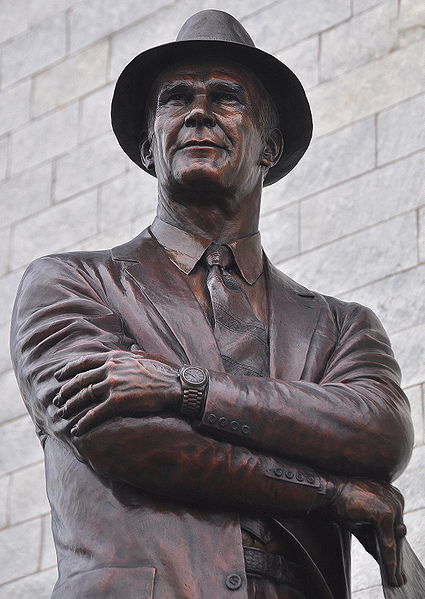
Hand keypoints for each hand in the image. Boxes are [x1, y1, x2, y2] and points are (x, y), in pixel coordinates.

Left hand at [53, 351, 180, 435]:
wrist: (175, 385)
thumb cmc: (163, 372)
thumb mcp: (144, 356)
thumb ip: (132, 353)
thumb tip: (131, 347)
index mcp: (114, 357)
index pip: (84, 362)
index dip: (68, 370)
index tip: (58, 376)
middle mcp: (109, 369)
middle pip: (79, 381)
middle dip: (65, 392)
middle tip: (57, 400)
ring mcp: (112, 385)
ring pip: (82, 397)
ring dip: (70, 407)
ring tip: (63, 415)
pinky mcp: (116, 402)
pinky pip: (93, 414)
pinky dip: (82, 423)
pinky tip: (77, 430)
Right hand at [327, 478, 405, 586]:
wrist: (328, 492)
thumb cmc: (343, 506)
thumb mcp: (363, 526)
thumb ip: (377, 541)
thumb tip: (390, 565)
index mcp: (392, 496)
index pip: (396, 528)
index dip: (397, 549)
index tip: (400, 569)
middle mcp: (396, 499)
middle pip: (398, 536)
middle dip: (397, 559)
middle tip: (399, 580)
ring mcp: (392, 505)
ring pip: (396, 542)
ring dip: (395, 564)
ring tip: (395, 580)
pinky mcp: (386, 514)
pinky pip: (389, 543)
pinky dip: (389, 560)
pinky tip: (390, 574)